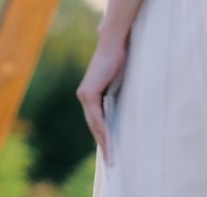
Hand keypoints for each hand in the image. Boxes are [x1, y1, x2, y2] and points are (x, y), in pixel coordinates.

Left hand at [76, 30, 126, 164]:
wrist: (112, 44)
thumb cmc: (118, 61)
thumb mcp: (117, 84)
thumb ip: (115, 96)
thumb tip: (122, 111)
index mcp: (90, 94)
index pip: (96, 120)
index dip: (103, 137)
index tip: (111, 152)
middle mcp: (84, 95)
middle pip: (94, 126)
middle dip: (103, 144)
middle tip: (111, 162)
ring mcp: (85, 94)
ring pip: (94, 124)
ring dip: (103, 142)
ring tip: (112, 157)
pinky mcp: (89, 93)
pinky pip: (97, 117)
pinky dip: (103, 130)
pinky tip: (109, 143)